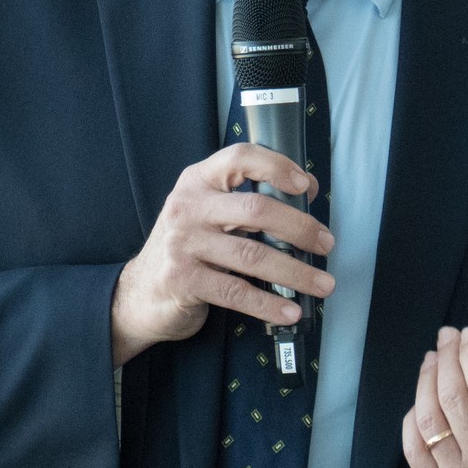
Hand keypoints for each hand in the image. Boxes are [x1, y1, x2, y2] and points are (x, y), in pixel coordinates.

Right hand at [110, 144, 334, 365]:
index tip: (305, 186)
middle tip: (326, 243)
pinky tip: (290, 310)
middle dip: (300, 227)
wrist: (140, 293)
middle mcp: (187, 206)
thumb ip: (245, 201)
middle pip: (256, 209)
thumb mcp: (207, 214)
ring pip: (253, 255)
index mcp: (197, 181)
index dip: (277, 166)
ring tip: (323, 283)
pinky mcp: (182, 279)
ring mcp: (182, 243)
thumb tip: (306, 191)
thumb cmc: (187, 250)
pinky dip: (269, 304)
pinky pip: (236, 292)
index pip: (239, 158)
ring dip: (296, 272)